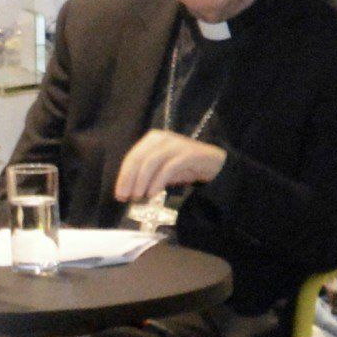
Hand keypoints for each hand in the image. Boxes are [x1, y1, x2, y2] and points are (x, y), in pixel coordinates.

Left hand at [113, 131, 227, 205]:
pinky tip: (153, 194)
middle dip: (129, 180)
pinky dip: (158, 181)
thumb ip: (148, 175)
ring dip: (142, 182)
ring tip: (139, 197)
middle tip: (126, 197)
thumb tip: (130, 189)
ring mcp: (175, 145)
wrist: (216, 163)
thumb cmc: (187, 166)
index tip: (120, 194)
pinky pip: (168, 168)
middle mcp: (161, 138)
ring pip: (151, 162)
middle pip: (139, 159)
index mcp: (152, 139)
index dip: (124, 176)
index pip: (132, 157)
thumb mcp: (163, 169)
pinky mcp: (187, 154)